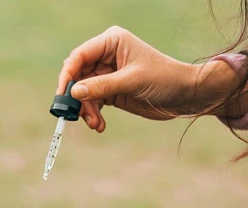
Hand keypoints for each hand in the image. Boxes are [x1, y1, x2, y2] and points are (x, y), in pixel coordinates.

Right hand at [57, 26, 246, 131]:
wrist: (183, 95)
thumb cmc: (163, 78)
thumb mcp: (131, 81)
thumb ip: (102, 86)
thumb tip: (75, 92)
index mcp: (111, 42)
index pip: (80, 56)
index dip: (68, 75)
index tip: (64, 96)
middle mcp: (106, 56)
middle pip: (79, 76)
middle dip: (78, 98)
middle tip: (78, 116)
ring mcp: (108, 75)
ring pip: (84, 93)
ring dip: (86, 110)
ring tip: (95, 124)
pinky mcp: (112, 92)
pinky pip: (94, 103)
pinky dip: (94, 115)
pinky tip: (100, 125)